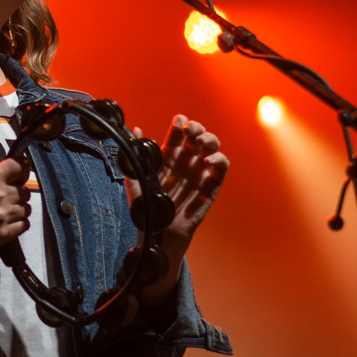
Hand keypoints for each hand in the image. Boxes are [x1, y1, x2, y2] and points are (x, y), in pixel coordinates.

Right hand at [0, 157, 32, 255]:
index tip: (21, 173)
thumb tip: (20, 168)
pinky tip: (5, 222)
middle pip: (26, 191)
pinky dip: (18, 223)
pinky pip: (25, 224)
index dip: (23, 168)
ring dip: (18, 210)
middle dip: (17, 194)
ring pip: (27, 208)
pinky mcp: (4, 233)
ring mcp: (2, 216)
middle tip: (4, 199)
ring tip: (4, 212)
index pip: (20, 166)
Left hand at [131, 114, 227, 249]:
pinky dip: (219, 160)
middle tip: (190, 130)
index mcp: (168, 159)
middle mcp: (185, 164)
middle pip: (196, 137)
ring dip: (210, 139)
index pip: (177, 136)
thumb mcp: (135, 181)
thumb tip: (136, 131)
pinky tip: (208, 161)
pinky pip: (221, 169)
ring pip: (212, 148)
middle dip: (196, 128)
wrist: (158, 235)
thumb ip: (136, 156)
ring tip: (200, 141)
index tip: (179, 121)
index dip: (180, 125)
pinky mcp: (211, 187)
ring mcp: (199, 174)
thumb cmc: (146, 210)